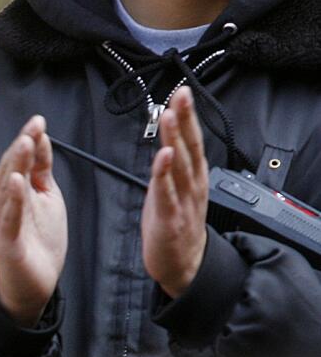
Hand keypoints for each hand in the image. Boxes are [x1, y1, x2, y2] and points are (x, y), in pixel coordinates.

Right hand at [0, 115, 68, 325]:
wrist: (33, 284)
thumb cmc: (37, 240)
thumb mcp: (46, 198)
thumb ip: (41, 171)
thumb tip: (41, 140)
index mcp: (9, 191)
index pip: (17, 161)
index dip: (27, 140)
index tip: (39, 121)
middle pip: (9, 170)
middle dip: (21, 147)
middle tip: (33, 126)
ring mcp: (1, 222)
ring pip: (6, 189)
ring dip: (14, 165)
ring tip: (24, 143)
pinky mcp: (7, 241)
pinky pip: (9, 218)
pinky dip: (12, 200)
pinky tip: (16, 183)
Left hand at [143, 86, 209, 296]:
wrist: (183, 264)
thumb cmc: (176, 224)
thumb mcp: (175, 190)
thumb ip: (172, 166)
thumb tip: (166, 141)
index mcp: (193, 176)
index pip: (192, 140)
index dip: (187, 116)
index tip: (182, 92)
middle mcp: (192, 185)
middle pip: (190, 146)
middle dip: (185, 119)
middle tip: (181, 94)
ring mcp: (183, 201)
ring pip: (180, 165)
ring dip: (175, 139)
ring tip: (170, 116)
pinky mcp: (171, 218)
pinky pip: (167, 194)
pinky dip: (164, 175)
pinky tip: (163, 157)